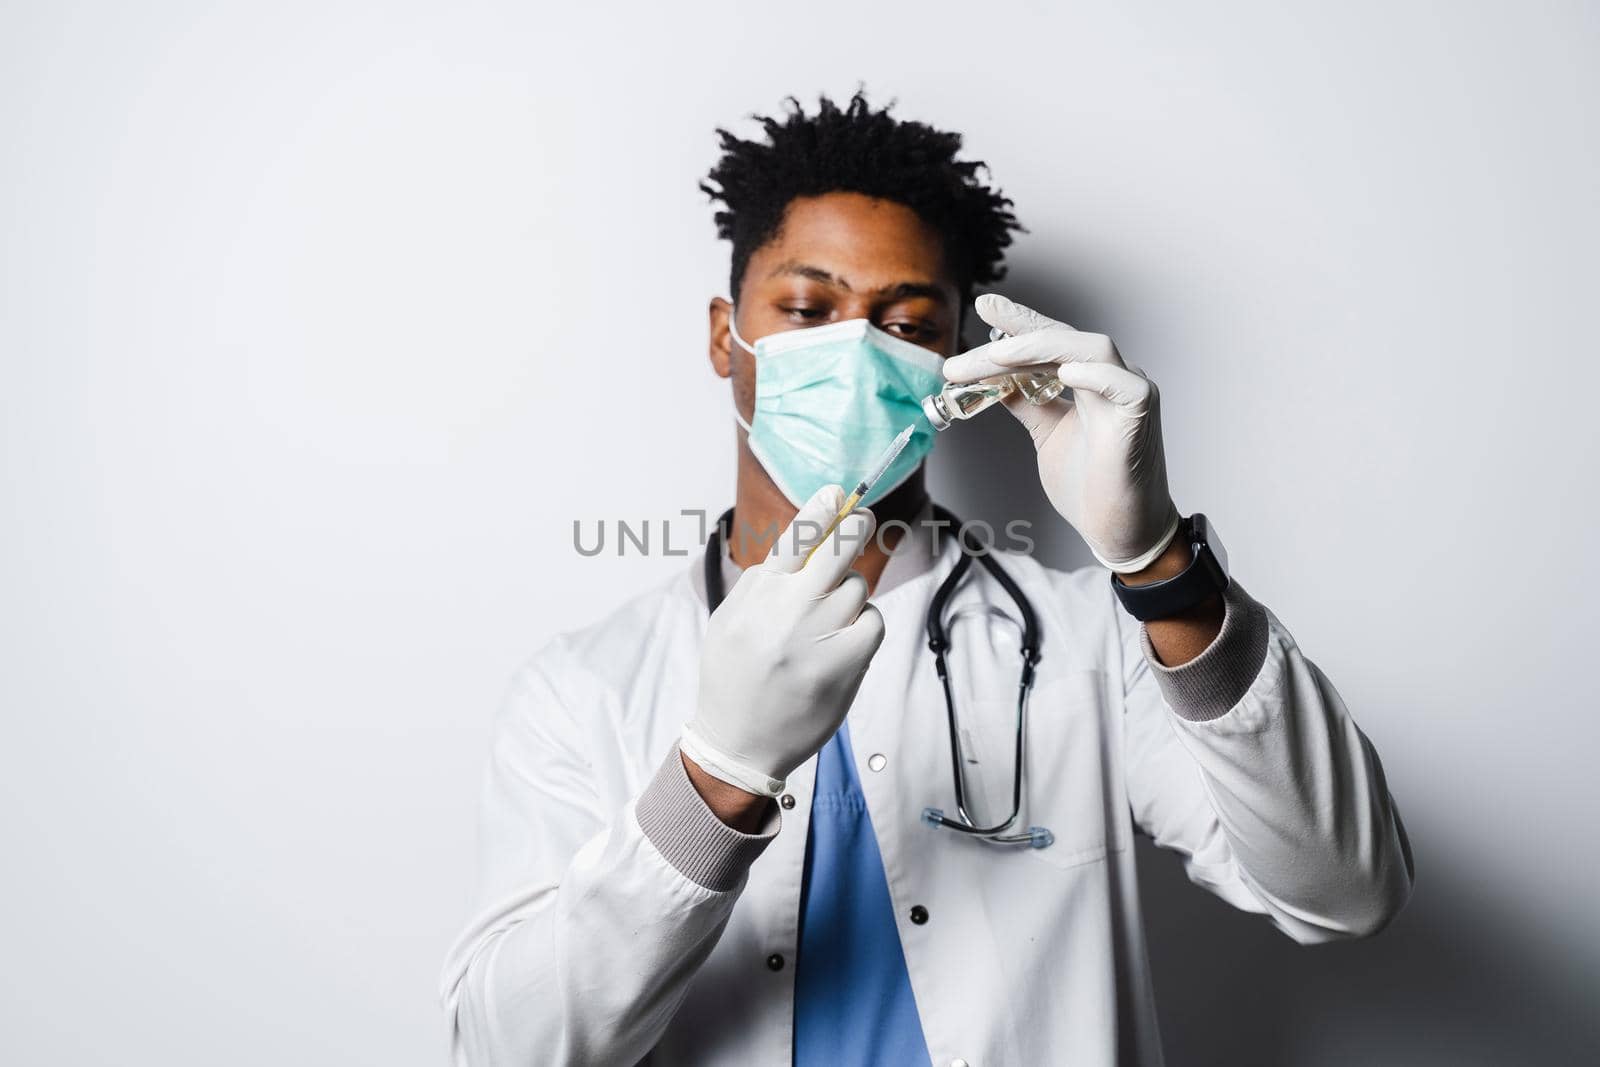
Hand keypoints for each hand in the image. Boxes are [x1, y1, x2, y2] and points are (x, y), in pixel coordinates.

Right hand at [680, 485, 886, 796]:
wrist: (739, 742)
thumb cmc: (733, 677)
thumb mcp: (730, 620)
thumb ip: (763, 582)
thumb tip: (803, 540)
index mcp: (758, 596)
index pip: (796, 536)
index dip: (821, 509)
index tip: (838, 491)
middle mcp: (790, 609)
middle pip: (839, 547)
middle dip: (856, 524)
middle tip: (863, 515)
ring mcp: (821, 635)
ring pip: (856, 586)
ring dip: (849, 594)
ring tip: (825, 624)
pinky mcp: (848, 662)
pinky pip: (872, 620)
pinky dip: (864, 626)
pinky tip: (841, 646)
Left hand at [944, 293, 1180, 572]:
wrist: (1119, 531)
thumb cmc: (1091, 485)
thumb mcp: (1046, 434)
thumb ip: (1027, 403)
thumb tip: (994, 381)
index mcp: (1088, 380)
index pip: (1051, 340)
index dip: (1020, 322)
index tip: (984, 305)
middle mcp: (1110, 378)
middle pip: (1063, 338)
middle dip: (1017, 332)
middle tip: (975, 333)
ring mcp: (1130, 392)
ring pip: (1092, 349)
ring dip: (1043, 346)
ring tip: (1000, 354)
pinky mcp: (1141, 417)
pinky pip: (1124, 385)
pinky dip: (1095, 375)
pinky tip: (1065, 372)